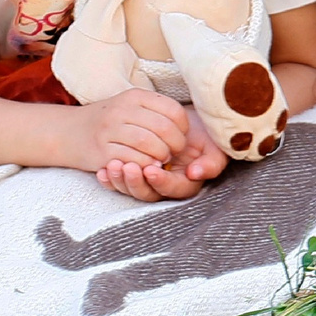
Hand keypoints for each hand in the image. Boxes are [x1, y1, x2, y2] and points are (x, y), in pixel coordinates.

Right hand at [74, 88, 187, 173]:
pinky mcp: (101, 151)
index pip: (172, 110)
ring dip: (161, 156)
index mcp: (134, 96)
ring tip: (161, 160)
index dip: (183, 127)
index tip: (180, 137)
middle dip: (175, 145)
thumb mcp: (131, 106)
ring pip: (149, 144)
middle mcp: (122, 110)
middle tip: (174, 153)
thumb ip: (155, 112)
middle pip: (163, 128)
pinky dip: (145, 166)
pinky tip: (146, 166)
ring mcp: (110, 130)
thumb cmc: (108, 121)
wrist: (68, 132)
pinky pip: (132, 160)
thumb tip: (185, 128)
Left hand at [99, 105, 227, 200]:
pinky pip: (120, 183)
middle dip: (135, 183)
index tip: (151, 169)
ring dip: (121, 181)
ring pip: (132, 190)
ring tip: (112, 166)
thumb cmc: (205, 133)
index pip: (173, 190)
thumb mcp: (214, 146)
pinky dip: (110, 180)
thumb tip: (195, 173)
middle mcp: (165, 186)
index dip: (161, 182)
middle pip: (148, 194)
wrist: (187, 121)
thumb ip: (211, 162)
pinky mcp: (135, 175)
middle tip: (126, 167)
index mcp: (185, 183)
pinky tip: (101, 171)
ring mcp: (148, 182)